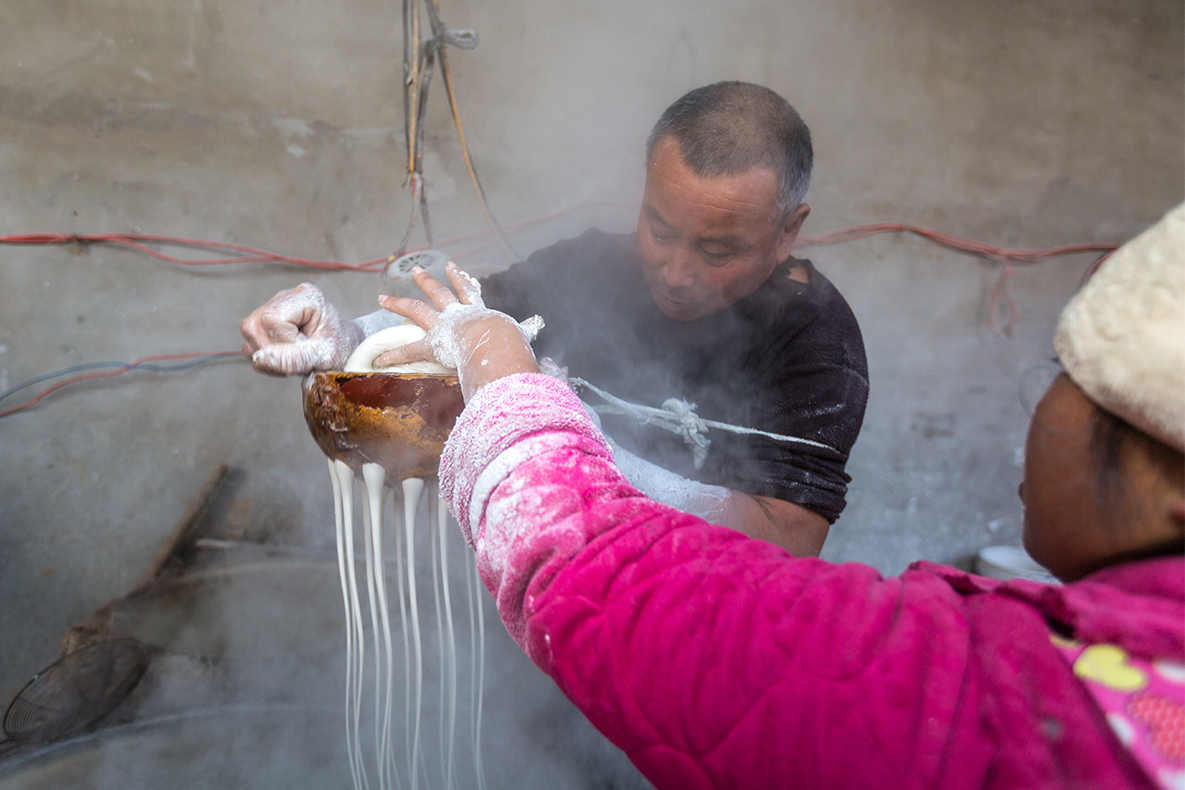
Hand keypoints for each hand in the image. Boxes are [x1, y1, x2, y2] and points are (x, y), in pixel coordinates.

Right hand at [239, 283, 365, 375]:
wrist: (347, 349)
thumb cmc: (341, 349)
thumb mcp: (322, 357)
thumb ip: (292, 359)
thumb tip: (258, 360)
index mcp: (306, 296)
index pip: (272, 320)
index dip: (284, 342)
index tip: (307, 349)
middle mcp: (287, 295)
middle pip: (253, 325)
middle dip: (274, 350)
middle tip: (301, 356)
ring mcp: (275, 306)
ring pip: (249, 333)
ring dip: (269, 355)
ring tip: (295, 356)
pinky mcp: (267, 319)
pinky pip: (250, 342)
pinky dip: (266, 357)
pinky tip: (287, 356)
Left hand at [375, 262, 541, 399]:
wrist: (496, 342)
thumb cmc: (509, 339)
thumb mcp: (521, 331)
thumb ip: (527, 328)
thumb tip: (539, 324)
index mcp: (477, 311)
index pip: (467, 291)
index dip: (459, 278)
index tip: (451, 266)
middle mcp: (456, 314)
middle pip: (437, 294)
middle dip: (426, 281)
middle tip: (416, 270)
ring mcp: (442, 327)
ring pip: (415, 311)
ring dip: (397, 304)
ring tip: (381, 297)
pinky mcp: (432, 345)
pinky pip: (409, 351)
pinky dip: (393, 356)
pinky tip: (378, 360)